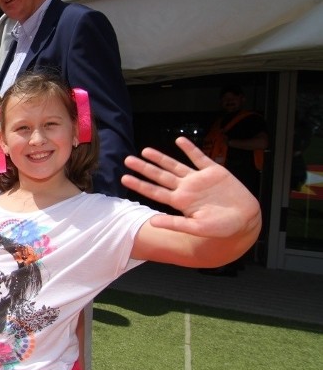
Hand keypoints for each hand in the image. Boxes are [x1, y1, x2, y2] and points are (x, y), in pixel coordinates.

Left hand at [122, 137, 260, 238]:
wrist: (246, 219)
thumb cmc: (222, 227)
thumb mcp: (197, 228)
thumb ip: (175, 223)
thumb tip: (152, 223)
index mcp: (181, 201)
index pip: (155, 191)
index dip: (139, 185)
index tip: (124, 178)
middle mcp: (186, 188)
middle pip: (160, 176)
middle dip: (144, 168)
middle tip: (127, 160)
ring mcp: (199, 179)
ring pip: (175, 165)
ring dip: (161, 158)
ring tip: (145, 151)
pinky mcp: (214, 171)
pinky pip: (199, 158)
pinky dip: (190, 149)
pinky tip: (180, 141)